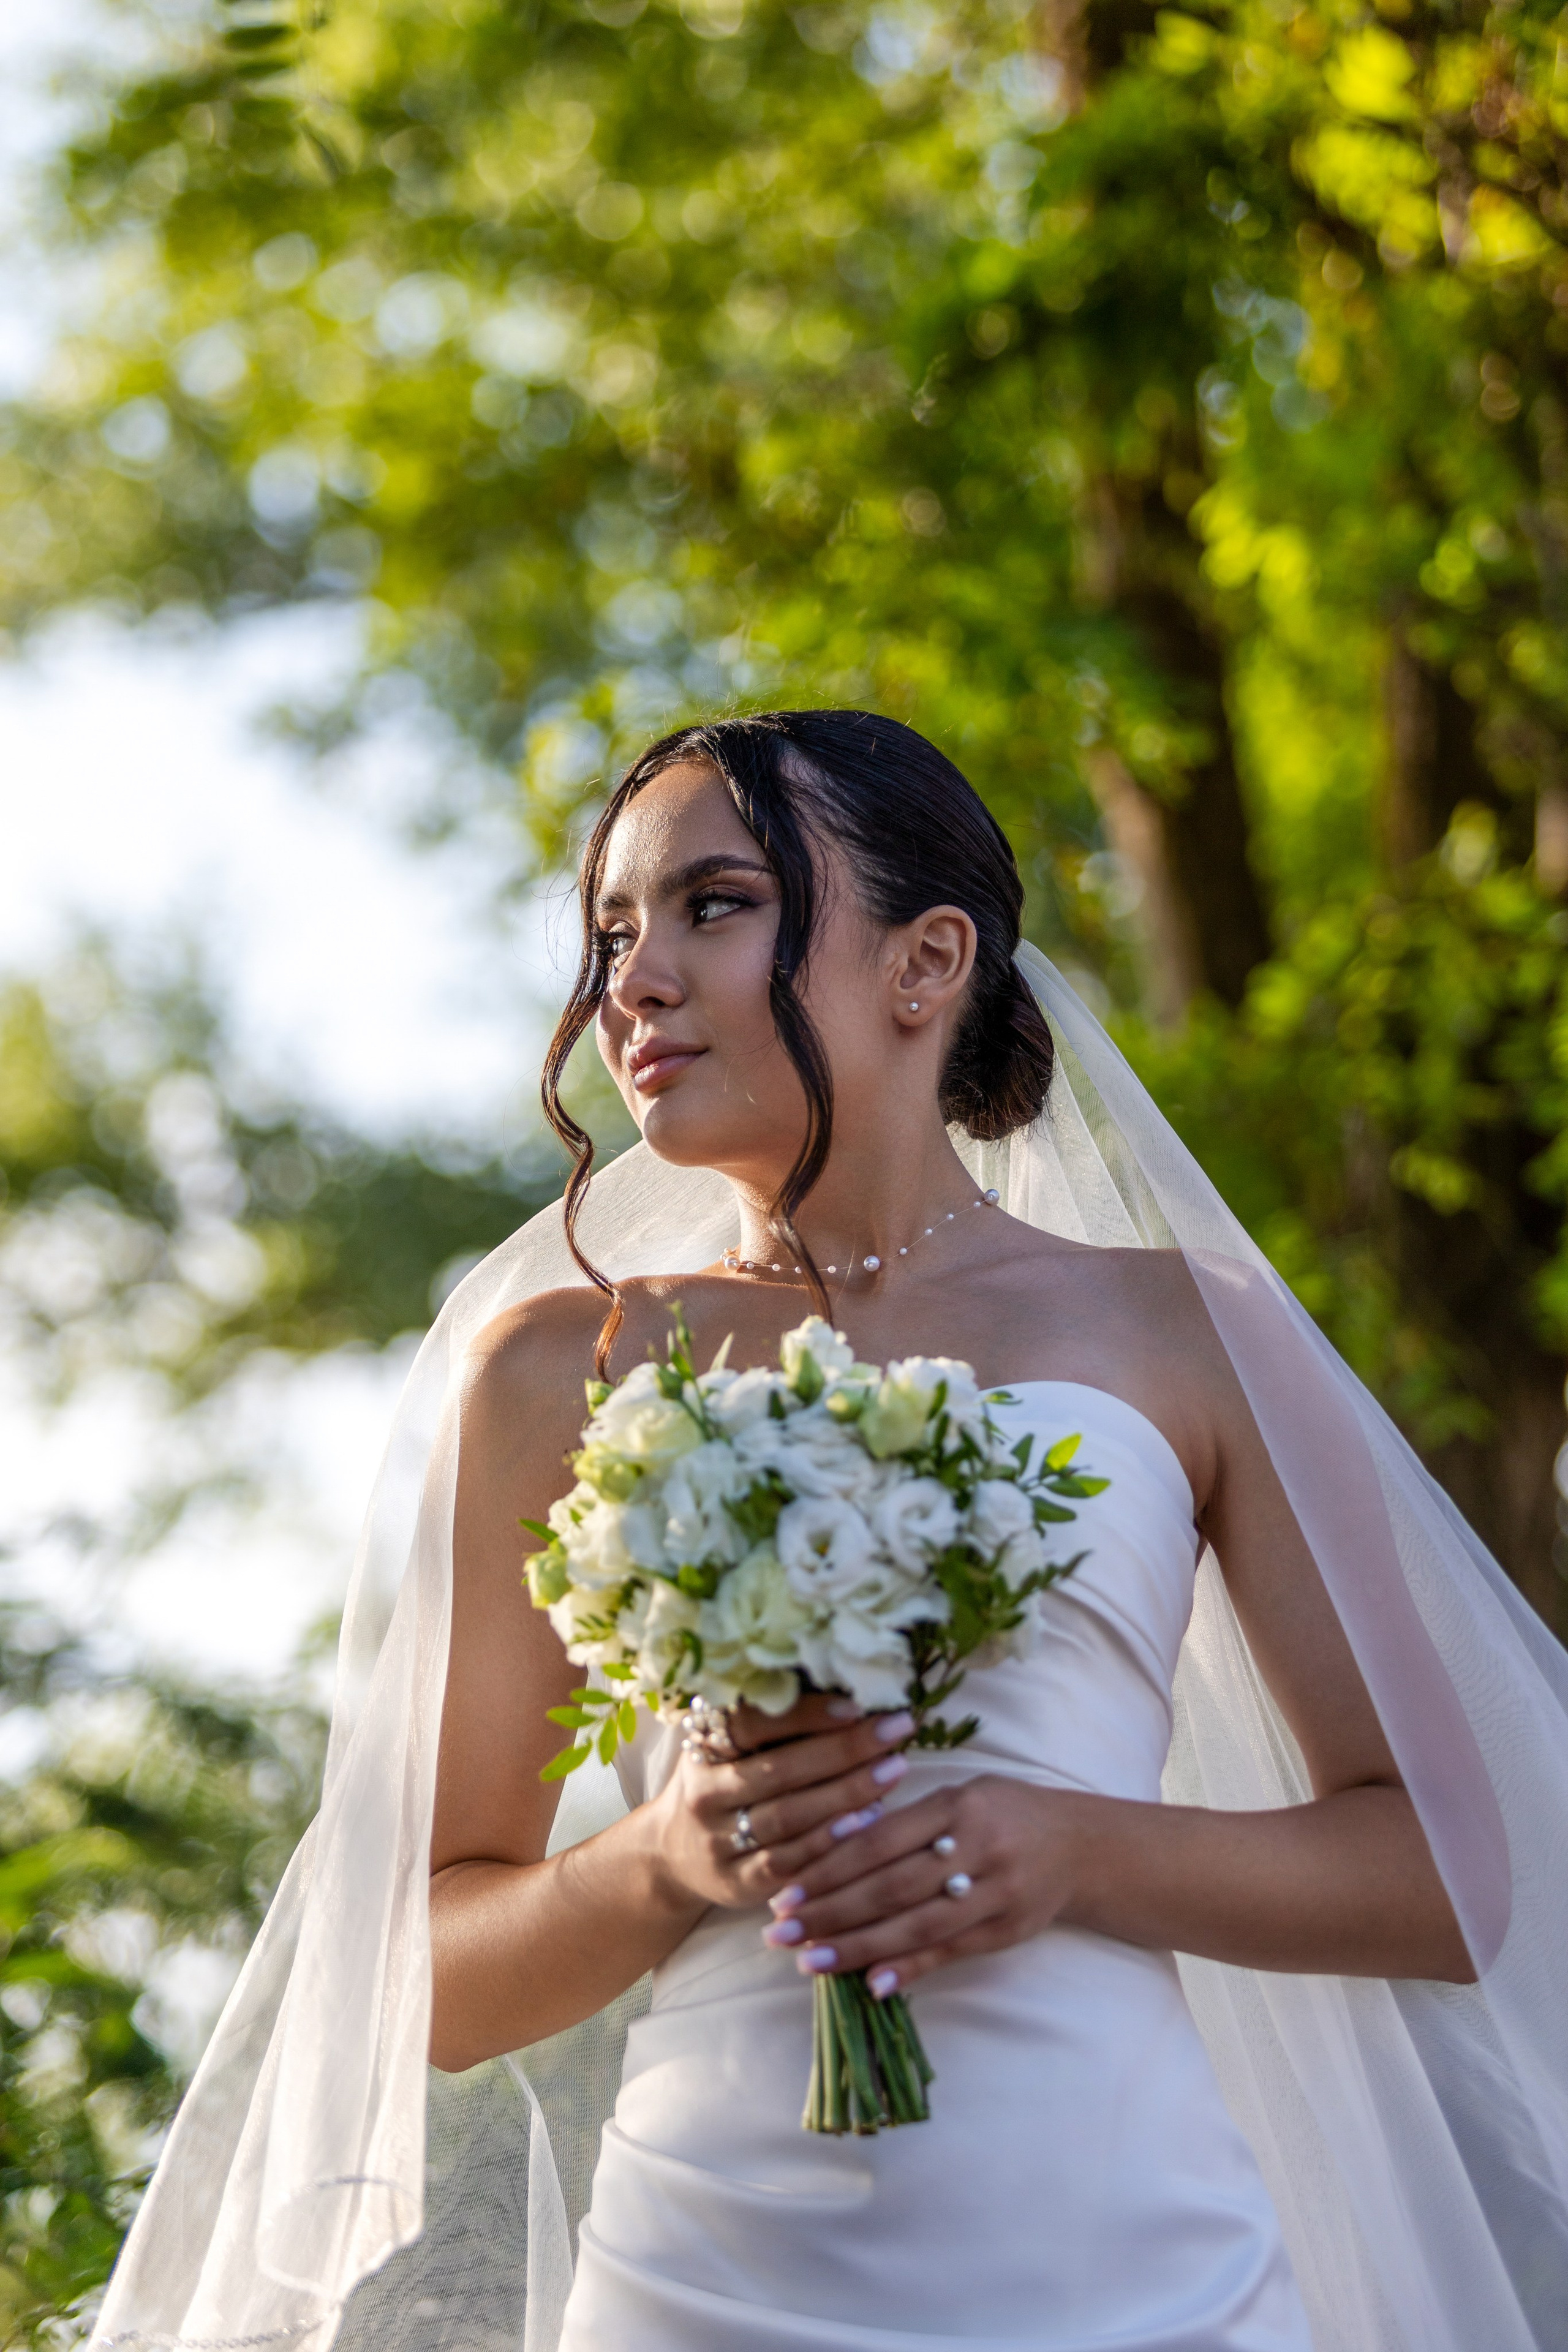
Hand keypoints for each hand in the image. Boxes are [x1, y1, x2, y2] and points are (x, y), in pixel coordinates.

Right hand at [648, 1694, 918, 1912]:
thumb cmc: (722, 1781)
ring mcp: (718, 1842)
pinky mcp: (737, 1882)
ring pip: (788, 1817)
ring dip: (846, 1794)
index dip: (804, 1714)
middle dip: (844, 1750)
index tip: (856, 1705)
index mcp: (704, 1747)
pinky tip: (868, 1821)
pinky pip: (788, 1862)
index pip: (752, 1723)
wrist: (674, 1854)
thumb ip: (775, 1717)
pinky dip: (830, 1842)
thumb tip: (845, 1679)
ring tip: (893, 1772)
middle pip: (779, 1771)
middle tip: (896, 1731)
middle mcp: (705, 1793)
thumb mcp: (730, 1745)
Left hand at [755, 1772, 1095, 1997]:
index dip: (829, 1869)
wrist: (1078, 1844)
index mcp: (956, 1806)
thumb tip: (833, 1848)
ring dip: (857, 1946)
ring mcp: (995, 1892)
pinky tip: (871, 1983)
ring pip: (915, 1925)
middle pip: (891, 1887)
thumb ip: (904, 1822)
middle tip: (780, 1932)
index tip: (786, 1891)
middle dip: (829, 1912)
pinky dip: (909, 1968)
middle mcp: (976, 1847)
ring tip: (809, 1961)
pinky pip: (949, 1951)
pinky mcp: (1007, 1928)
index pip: (879, 1842)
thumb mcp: (957, 1797)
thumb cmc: (1001, 1813)